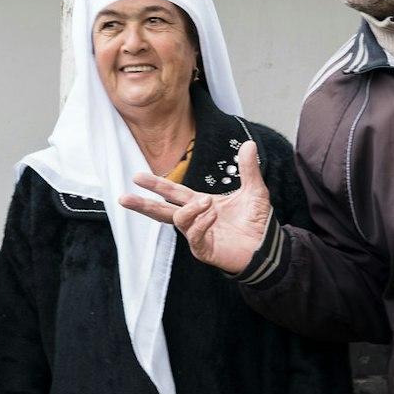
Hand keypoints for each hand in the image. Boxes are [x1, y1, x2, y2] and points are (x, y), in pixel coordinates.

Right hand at [121, 140, 273, 276]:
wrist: (268, 246)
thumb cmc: (257, 221)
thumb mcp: (254, 190)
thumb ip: (248, 169)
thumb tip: (249, 143)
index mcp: (201, 204)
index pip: (174, 192)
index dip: (157, 184)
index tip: (137, 177)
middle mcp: (195, 219)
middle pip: (163, 211)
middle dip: (144, 204)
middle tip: (124, 197)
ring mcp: (198, 236)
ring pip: (179, 221)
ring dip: (190, 209)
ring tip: (207, 203)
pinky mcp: (204, 250)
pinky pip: (194, 236)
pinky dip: (201, 224)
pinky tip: (213, 215)